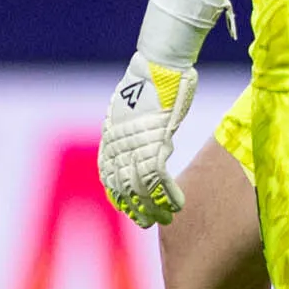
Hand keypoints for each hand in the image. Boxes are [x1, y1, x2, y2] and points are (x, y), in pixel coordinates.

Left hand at [100, 51, 199, 225]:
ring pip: (141, 190)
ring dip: (155, 208)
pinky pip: (160, 181)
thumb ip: (135, 125)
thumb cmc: (151, 80)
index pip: (109, 178)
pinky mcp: (155, 145)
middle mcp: (118, 147)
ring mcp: (135, 147)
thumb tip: (147, 134)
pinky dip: (170, 196)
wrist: (157, 65)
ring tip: (166, 220)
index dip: (120, 197)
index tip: (129, 210)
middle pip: (123, 189)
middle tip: (150, 223)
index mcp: (111, 138)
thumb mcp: (134, 105)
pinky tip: (179, 206)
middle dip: (137, 210)